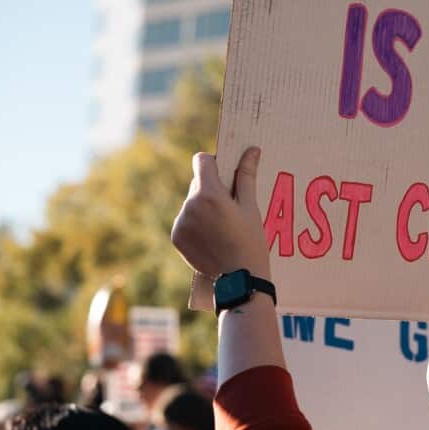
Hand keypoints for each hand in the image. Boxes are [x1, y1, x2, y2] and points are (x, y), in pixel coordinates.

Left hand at [171, 147, 269, 279]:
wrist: (239, 279)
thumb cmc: (251, 241)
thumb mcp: (251, 207)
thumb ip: (247, 176)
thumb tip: (252, 149)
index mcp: (209, 194)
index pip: (201, 160)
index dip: (215, 163)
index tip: (227, 174)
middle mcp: (189, 205)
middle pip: (198, 182)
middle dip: (212, 188)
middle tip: (231, 207)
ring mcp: (180, 222)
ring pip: (191, 202)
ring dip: (203, 206)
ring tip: (223, 227)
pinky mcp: (176, 237)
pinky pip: (186, 220)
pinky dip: (196, 223)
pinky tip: (213, 237)